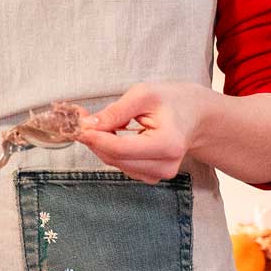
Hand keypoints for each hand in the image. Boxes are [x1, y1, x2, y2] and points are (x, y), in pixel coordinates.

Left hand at [77, 82, 214, 183]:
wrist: (194, 116)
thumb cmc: (171, 101)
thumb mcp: (144, 95)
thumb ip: (116, 111)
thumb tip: (88, 125)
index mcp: (168, 145)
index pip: (121, 149)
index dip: (95, 139)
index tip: (76, 126)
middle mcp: (165, 166)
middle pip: (115, 158)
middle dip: (93, 139)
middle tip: (79, 118)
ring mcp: (158, 174)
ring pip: (114, 162)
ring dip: (100, 143)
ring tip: (97, 121)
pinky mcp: (150, 175)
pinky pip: (120, 164)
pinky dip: (109, 149)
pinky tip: (110, 133)